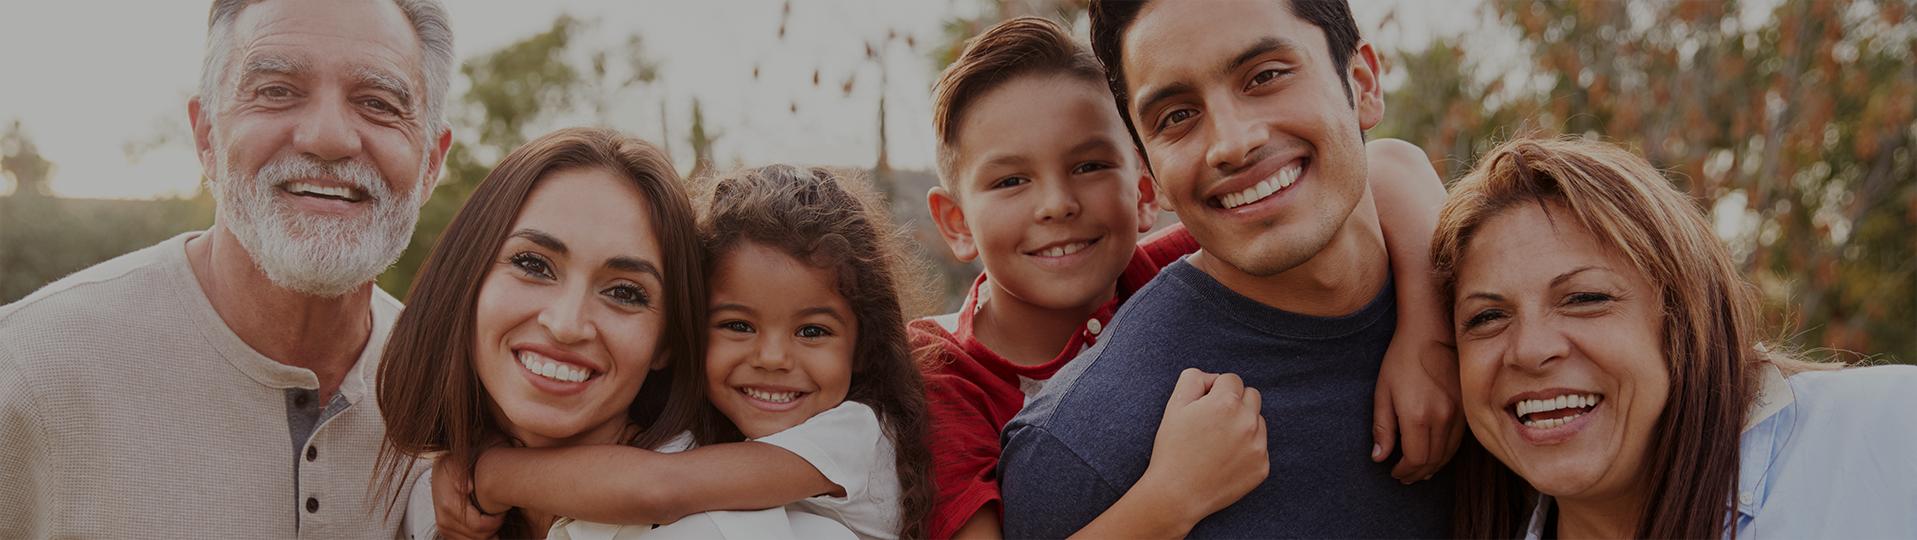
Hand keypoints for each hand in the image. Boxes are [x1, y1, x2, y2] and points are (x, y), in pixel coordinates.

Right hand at [432, 452, 504, 539]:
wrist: (441, 469)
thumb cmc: (453, 466)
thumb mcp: (457, 464)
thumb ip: (463, 476)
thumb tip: (469, 487)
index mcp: (449, 506)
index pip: (480, 526)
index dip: (496, 521)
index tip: (502, 510)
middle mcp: (444, 520)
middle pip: (478, 537)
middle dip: (494, 528)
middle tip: (500, 514)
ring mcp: (444, 528)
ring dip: (487, 534)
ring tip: (494, 519)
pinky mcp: (446, 532)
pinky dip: (478, 536)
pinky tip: (486, 525)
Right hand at [1139, 368, 1267, 523]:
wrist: (1177, 494)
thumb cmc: (1172, 448)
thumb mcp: (1174, 405)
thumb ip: (1194, 378)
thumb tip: (1214, 378)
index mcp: (1226, 402)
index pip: (1232, 379)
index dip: (1215, 390)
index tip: (1203, 407)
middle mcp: (1247, 421)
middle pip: (1252, 396)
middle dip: (1235, 402)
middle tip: (1213, 422)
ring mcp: (1258, 446)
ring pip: (1258, 421)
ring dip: (1243, 424)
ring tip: (1218, 443)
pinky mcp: (1262, 467)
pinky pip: (1260, 447)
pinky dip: (1246, 450)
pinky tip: (1225, 460)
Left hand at [1372, 335, 1462, 482]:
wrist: (1431, 331)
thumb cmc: (1401, 359)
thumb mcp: (1383, 392)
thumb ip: (1382, 428)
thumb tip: (1379, 458)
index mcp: (1417, 416)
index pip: (1415, 459)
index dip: (1404, 471)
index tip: (1393, 472)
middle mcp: (1442, 417)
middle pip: (1433, 460)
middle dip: (1417, 473)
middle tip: (1404, 477)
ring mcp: (1458, 412)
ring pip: (1448, 453)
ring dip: (1433, 466)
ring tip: (1418, 471)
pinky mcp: (1467, 406)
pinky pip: (1459, 440)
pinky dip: (1446, 453)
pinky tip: (1436, 455)